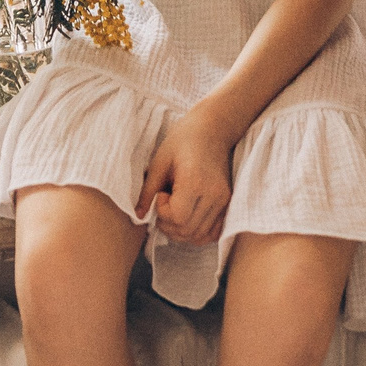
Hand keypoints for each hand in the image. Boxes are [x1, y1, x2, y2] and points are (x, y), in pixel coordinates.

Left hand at [137, 109, 234, 246]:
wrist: (212, 129)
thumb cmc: (182, 140)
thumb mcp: (159, 162)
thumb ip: (148, 191)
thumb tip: (138, 215)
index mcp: (195, 181)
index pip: (177, 217)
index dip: (162, 212)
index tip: (161, 195)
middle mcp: (214, 195)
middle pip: (188, 230)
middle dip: (168, 225)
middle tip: (162, 205)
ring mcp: (223, 201)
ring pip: (200, 235)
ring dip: (181, 232)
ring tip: (173, 211)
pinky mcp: (227, 203)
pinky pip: (213, 233)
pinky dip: (197, 233)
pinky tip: (187, 218)